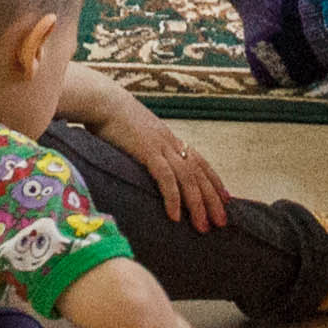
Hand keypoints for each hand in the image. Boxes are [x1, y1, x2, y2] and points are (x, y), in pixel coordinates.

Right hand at [107, 108, 230, 232]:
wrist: (102, 101)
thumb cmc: (113, 118)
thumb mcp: (136, 133)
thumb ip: (145, 148)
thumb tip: (147, 162)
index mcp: (169, 139)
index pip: (199, 162)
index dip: (214, 181)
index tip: (225, 200)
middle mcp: (170, 143)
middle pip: (199, 174)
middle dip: (212, 200)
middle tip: (221, 222)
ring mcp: (161, 147)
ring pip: (188, 179)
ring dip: (197, 204)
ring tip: (203, 226)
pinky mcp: (147, 151)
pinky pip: (166, 178)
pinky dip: (173, 198)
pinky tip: (175, 216)